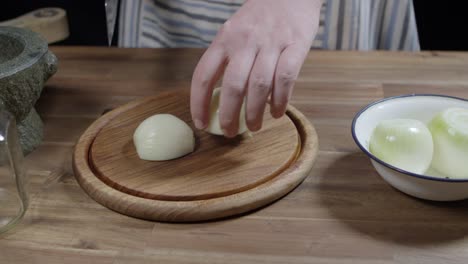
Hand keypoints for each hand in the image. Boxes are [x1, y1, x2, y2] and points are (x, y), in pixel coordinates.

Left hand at [190, 0, 321, 136]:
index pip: (203, 75)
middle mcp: (245, 41)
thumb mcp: (234, 30)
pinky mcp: (296, 45)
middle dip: (228, 115)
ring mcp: (271, 43)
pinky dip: (281, 101)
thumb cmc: (260, 16)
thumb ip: (227, 58)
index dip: (198, 103)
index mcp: (225, 38)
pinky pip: (286, 79)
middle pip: (232, 85)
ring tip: (254, 127)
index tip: (201, 122)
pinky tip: (277, 112)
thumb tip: (222, 97)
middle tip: (230, 132)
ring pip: (259, 86)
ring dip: (254, 113)